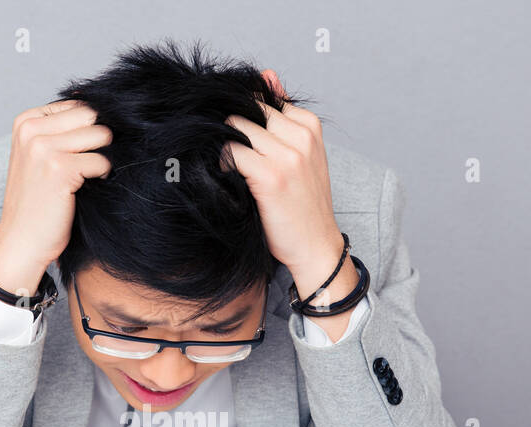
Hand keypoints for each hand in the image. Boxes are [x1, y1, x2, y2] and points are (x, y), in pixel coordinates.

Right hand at [0, 100, 111, 299]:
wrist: (22, 241)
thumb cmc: (37, 201)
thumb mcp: (40, 155)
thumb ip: (63, 129)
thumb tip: (99, 102)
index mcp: (26, 121)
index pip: (78, 103)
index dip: (90, 126)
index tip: (83, 151)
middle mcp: (31, 129)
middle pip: (91, 115)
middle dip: (100, 138)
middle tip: (90, 164)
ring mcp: (43, 148)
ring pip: (100, 135)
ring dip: (102, 157)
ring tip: (87, 177)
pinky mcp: (59, 169)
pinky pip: (101, 161)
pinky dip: (102, 176)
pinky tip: (86, 188)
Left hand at [222, 71, 359, 333]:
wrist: (316, 246)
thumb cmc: (302, 204)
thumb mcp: (300, 154)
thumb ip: (282, 117)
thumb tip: (265, 75)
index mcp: (309, 125)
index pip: (262, 98)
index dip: (240, 114)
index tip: (229, 133)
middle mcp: (300, 135)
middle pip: (246, 109)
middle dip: (226, 124)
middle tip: (213, 147)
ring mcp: (288, 154)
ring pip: (236, 127)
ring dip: (220, 142)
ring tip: (218, 164)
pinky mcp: (271, 175)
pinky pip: (231, 151)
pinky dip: (220, 161)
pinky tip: (222, 177)